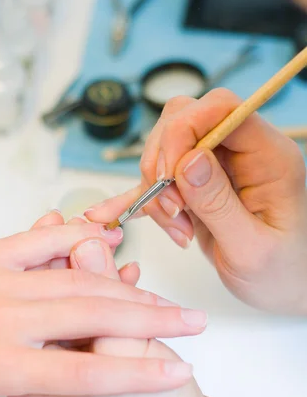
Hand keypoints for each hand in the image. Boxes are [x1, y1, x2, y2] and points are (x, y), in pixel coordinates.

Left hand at [0, 215, 204, 396]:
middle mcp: (5, 318)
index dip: (135, 373)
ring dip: (124, 286)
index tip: (176, 372)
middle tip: (192, 322)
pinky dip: (78, 238)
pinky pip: (41, 241)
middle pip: (94, 318)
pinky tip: (108, 239)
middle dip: (151, 320)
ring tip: (162, 292)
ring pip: (76, 280)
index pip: (82, 371)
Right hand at [86, 89, 306, 313]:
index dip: (184, 132)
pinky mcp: (197, 187)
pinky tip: (115, 214)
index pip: (220, 109)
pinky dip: (138, 197)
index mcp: (268, 156)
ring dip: (155, 190)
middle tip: (171, 211)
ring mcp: (217, 167)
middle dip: (163, 165)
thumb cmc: (280, 272)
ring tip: (176, 229)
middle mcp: (242, 152)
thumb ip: (219, 204)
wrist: (282, 288)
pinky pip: (159, 179)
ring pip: (165, 150)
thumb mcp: (252, 248)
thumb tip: (188, 161)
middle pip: (184, 121)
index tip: (168, 178)